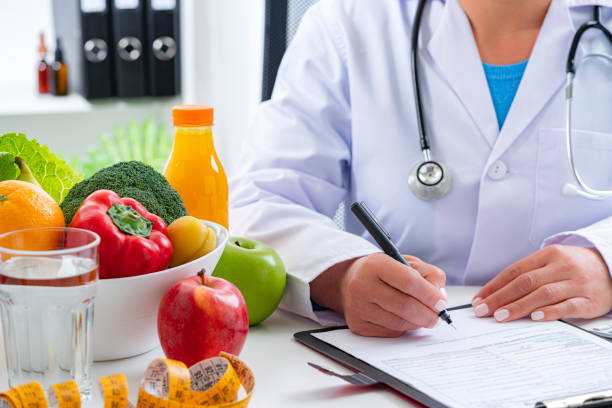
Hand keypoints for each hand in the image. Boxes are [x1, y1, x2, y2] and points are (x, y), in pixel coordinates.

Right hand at [339, 253, 446, 336]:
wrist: (350, 281)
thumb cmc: (383, 271)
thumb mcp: (406, 262)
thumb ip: (429, 274)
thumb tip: (440, 298)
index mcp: (375, 265)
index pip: (409, 281)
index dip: (430, 294)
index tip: (441, 303)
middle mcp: (362, 285)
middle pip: (405, 306)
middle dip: (428, 314)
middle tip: (437, 316)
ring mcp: (358, 307)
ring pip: (399, 323)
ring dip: (417, 322)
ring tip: (421, 316)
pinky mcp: (358, 325)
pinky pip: (390, 332)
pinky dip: (403, 328)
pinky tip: (402, 318)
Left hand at [472, 245, 611, 321]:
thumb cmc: (574, 267)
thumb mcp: (552, 262)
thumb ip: (528, 274)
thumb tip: (496, 294)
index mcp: (548, 254)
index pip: (514, 270)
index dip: (494, 286)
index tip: (479, 300)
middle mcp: (562, 266)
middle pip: (525, 282)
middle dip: (500, 298)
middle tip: (484, 311)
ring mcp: (577, 283)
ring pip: (543, 294)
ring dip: (519, 306)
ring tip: (501, 317)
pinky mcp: (590, 300)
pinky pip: (568, 306)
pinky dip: (550, 312)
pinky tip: (535, 317)